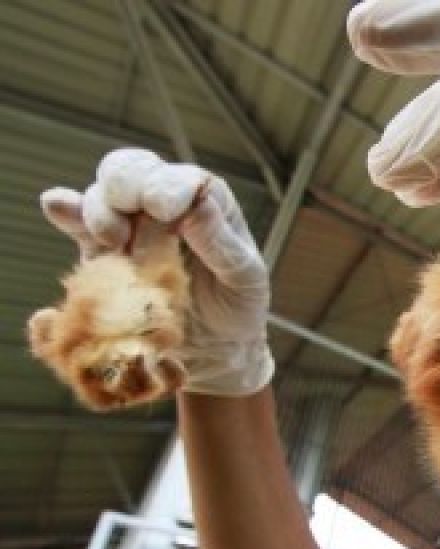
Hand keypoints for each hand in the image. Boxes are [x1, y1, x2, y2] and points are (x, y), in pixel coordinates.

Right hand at [41, 148, 273, 396]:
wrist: (213, 349)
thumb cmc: (237, 307)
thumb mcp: (245, 279)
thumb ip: (223, 244)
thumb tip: (200, 205)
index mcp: (206, 202)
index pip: (180, 178)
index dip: (167, 187)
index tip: (163, 210)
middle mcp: (164, 204)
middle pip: (133, 171)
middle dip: (126, 186)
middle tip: (131, 219)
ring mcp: (130, 225)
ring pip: (102, 195)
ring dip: (99, 210)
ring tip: (112, 239)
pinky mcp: (102, 251)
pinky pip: (79, 224)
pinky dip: (67, 212)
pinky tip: (57, 207)